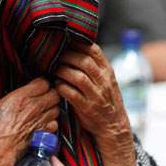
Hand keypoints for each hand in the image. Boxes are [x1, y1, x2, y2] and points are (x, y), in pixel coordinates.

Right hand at [0, 78, 59, 165]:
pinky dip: (50, 124)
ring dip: (51, 109)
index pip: (44, 82)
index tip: (38, 87)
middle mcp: (34, 107)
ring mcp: (41, 121)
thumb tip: (24, 92)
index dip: (41, 84)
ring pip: (57, 109)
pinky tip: (41, 125)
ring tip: (42, 112)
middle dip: (50, 95)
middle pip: (54, 94)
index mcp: (22, 97)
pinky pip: (55, 124)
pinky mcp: (44, 134)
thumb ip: (16, 96)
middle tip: (43, 98)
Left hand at [54, 42, 136, 165]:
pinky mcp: (87, 108)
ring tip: (51, 68)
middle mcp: (103, 81)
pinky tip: (55, 83)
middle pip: (84, 62)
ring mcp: (96, 95)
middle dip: (66, 55)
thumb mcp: (106, 80)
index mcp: (107, 71)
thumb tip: (75, 46)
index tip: (64, 39)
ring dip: (62, 70)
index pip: (94, 51)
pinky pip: (71, 94)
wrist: (114, 126)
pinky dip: (61, 86)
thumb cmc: (105, 99)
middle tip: (53, 54)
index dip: (78, 43)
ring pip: (77, 77)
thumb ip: (94, 66)